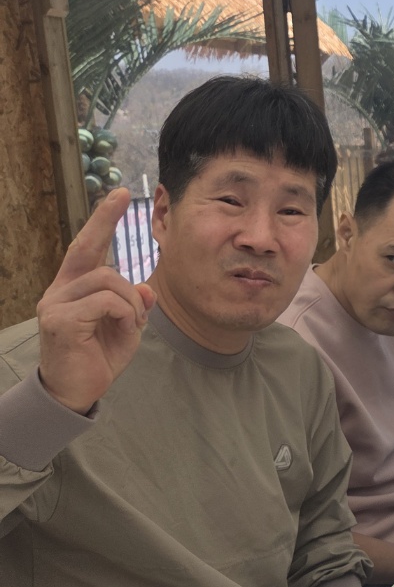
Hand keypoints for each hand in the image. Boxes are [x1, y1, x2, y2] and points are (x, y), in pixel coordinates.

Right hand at [35, 188, 156, 413]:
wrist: (75, 392)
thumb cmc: (97, 358)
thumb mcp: (126, 328)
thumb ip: (134, 305)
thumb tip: (145, 289)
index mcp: (73, 288)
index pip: (86, 246)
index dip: (103, 219)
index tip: (121, 194)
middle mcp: (59, 291)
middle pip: (99, 259)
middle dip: (125, 270)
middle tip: (134, 294)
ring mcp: (55, 304)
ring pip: (108, 280)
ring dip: (130, 303)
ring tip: (130, 325)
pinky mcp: (59, 320)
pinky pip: (105, 301)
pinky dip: (124, 313)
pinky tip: (123, 329)